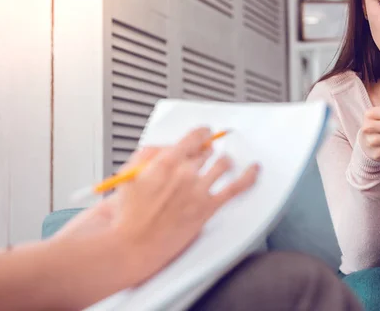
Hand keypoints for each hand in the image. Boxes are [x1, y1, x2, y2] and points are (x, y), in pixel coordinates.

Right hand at [57, 127, 258, 283]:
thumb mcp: (130, 173)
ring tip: (222, 164)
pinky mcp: (207, 208)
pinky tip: (254, 170)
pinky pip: (235, 188)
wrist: (128, 246)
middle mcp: (185, 172)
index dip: (202, 134)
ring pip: (222, 164)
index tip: (204, 134)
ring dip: (223, 162)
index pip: (194, 137)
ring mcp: (198, 190)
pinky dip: (248, 177)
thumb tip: (167, 147)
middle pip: (206, 152)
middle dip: (206, 152)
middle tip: (205, 156)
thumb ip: (150, 155)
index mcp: (166, 161)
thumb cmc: (125, 215)